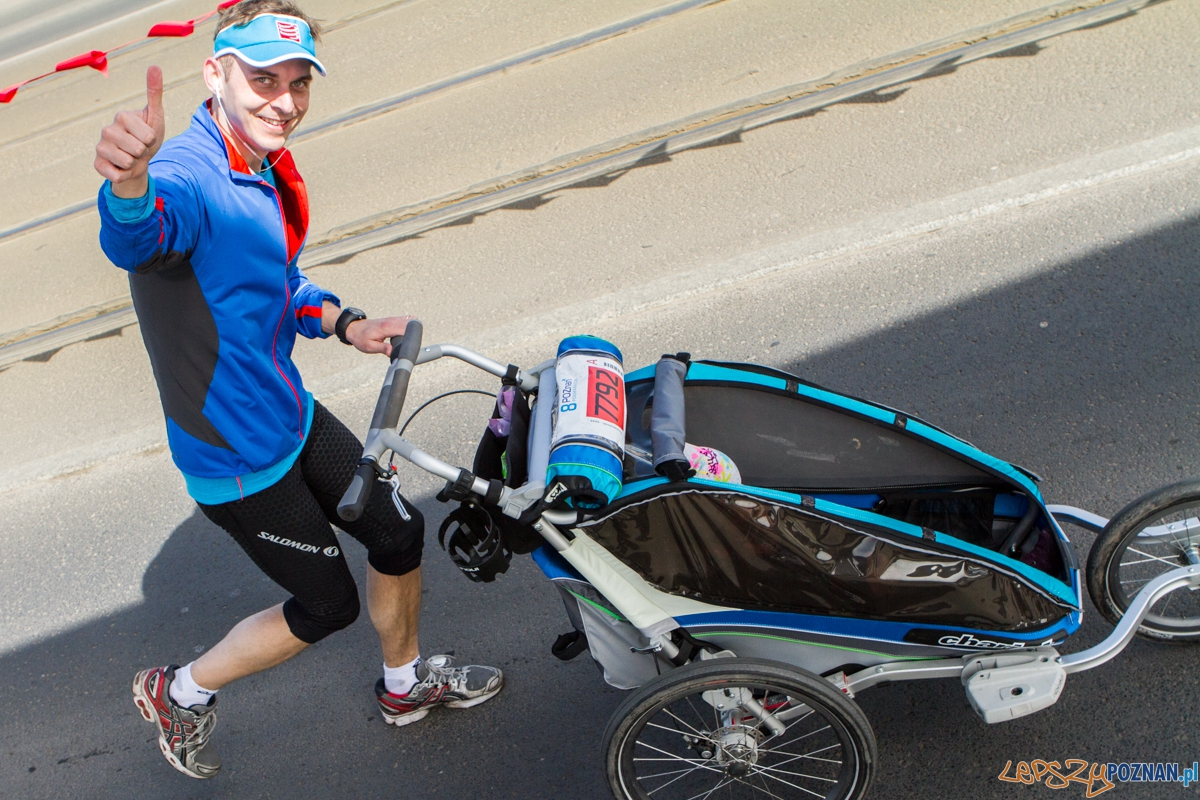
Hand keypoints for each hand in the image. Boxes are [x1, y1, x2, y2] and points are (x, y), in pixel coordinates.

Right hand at [95, 66, 164, 197]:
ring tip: (131, 157)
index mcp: (122, 116)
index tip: (147, 137)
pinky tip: (121, 167)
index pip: (148, 136)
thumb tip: (155, 66)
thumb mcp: (155, 116)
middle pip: (137, 149)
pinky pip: (117, 175)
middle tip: (139, 149)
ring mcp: (100, 147)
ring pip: (127, 163)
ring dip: (134, 165)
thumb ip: (154, 92)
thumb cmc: (147, 137)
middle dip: (143, 153)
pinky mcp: (97, 164)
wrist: (139, 161)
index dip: (152, 140)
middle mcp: (107, 129)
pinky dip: (125, 175)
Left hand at [346, 315, 415, 355]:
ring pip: (411, 321)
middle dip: (414, 335)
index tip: (411, 346)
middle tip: (410, 346)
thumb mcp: (370, 347)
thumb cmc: (361, 337)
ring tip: (409, 341)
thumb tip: (393, 353)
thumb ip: (383, 349)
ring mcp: (393, 319)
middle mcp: (391, 321)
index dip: (412, 337)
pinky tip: (407, 335)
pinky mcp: (393, 320)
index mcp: (386, 327)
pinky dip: (409, 327)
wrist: (354, 328)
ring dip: (413, 330)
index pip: (406, 329)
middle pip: (411, 324)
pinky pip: (406, 320)